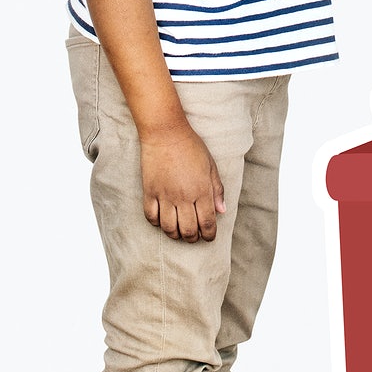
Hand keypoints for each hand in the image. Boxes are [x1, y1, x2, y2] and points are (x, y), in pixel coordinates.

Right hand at [140, 122, 226, 240]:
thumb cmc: (191, 147)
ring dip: (176, 235)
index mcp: (202, 191)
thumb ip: (217, 190)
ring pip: (169, 228)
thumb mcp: (211, 166)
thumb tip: (222, 210)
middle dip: (193, 238)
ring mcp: (165, 195)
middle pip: (188, 230)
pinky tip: (163, 220)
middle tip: (194, 236)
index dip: (209, 235)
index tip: (209, 237)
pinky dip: (157, 223)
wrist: (166, 133)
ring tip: (179, 232)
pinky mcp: (149, 192)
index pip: (207, 223)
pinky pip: (151, 217)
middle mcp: (183, 197)